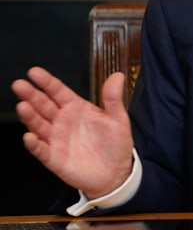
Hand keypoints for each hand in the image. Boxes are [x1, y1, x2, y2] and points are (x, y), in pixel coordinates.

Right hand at [12, 67, 134, 198]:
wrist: (115, 173)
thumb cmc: (115, 144)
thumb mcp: (118, 119)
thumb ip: (114, 98)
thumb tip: (117, 76)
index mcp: (76, 108)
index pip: (58, 92)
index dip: (46, 82)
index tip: (34, 72)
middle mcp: (62, 121)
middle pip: (43, 105)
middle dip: (31, 95)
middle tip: (20, 85)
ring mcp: (56, 139)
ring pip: (39, 125)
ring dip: (30, 116)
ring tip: (23, 106)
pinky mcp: (54, 158)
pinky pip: (41, 150)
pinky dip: (34, 144)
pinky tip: (29, 137)